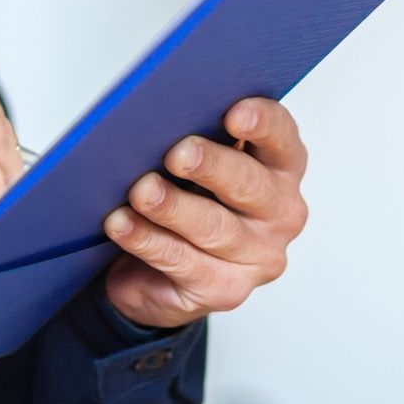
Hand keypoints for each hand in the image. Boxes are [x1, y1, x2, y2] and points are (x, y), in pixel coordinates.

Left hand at [101, 97, 308, 328]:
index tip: (233, 113)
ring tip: (141, 191)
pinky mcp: (225, 290)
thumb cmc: (184, 196)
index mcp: (280, 166)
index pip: (281, 137)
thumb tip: (159, 115)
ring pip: (214, 227)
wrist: (158, 270)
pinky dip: (147, 240)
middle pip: (250, 184)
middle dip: (212, 166)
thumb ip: (194, 135)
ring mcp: (257, 256)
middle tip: (177, 154)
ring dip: (173, 207)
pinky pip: (183, 262)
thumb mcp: (195, 162)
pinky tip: (122, 223)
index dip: (262, 122)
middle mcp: (279, 211)